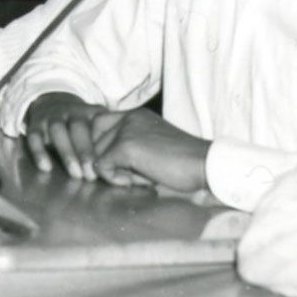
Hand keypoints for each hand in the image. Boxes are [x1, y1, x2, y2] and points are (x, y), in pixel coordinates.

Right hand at [20, 93, 110, 177]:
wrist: (52, 101)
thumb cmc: (81, 123)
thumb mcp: (96, 122)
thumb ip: (110, 137)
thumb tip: (131, 165)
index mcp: (89, 112)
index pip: (97, 126)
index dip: (101, 146)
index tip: (107, 165)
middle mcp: (70, 113)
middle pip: (78, 128)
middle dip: (85, 151)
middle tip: (92, 174)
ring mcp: (52, 118)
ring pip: (58, 131)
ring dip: (67, 152)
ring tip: (75, 174)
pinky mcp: (35, 125)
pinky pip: (34, 137)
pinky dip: (39, 152)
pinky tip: (46, 168)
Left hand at [22, 95, 207, 192]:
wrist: (204, 165)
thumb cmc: (182, 163)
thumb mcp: (150, 147)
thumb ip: (126, 148)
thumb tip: (97, 164)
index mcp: (135, 115)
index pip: (97, 124)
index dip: (100, 148)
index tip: (117, 165)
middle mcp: (128, 117)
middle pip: (92, 140)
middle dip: (104, 161)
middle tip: (129, 174)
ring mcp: (126, 129)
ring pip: (95, 154)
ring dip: (111, 171)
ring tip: (137, 178)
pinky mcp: (126, 145)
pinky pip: (102, 166)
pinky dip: (114, 179)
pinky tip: (135, 182)